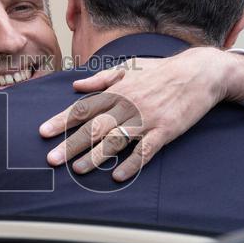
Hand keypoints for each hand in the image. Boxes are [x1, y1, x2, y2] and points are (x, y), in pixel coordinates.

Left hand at [39, 47, 243, 180]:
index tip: (43, 132)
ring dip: (96, 156)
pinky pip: (146, 150)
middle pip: (94, 127)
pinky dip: (131, 163)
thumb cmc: (161, 70)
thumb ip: (101, 79)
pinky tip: (117, 175)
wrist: (199, 73)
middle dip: (71, 144)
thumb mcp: (129, 67)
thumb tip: (76, 86)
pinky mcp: (165, 130)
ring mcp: (147, 119)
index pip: (83, 108)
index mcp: (117, 90)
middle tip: (52, 159)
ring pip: (116, 140)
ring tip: (77, 170)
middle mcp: (128, 104)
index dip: (62, 121)